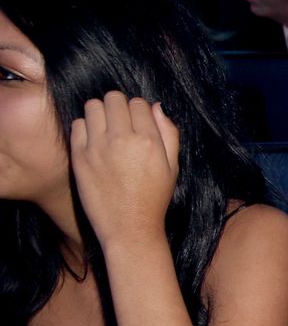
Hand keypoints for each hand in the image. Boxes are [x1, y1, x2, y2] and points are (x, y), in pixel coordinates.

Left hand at [69, 93, 179, 247]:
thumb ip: (169, 134)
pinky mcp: (79, 156)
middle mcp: (122, 139)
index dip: (139, 110)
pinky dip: (85, 127)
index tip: (138, 122)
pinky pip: (77, 124)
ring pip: (93, 106)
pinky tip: (94, 141)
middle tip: (120, 122)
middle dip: (119, 106)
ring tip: (105, 128)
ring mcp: (97, 147)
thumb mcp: (173, 167)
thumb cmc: (153, 198)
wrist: (129, 227)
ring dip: (100, 113)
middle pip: (114, 98)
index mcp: (148, 141)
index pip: (139, 103)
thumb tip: (156, 107)